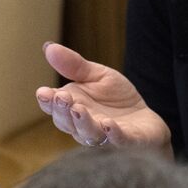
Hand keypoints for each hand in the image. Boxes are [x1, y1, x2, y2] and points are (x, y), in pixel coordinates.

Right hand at [36, 43, 170, 151]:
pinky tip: (108, 125)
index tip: (43, 92)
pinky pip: (118, 140)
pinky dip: (112, 134)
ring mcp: (104, 135)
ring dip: (83, 122)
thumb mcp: (97, 76)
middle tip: (61, 97)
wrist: (145, 117)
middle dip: (62, 111)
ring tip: (79, 109)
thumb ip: (74, 65)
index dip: (47, 102)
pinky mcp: (127, 140)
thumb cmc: (116, 98)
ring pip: (88, 133)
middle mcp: (83, 125)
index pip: (54, 107)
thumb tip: (49, 47)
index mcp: (72, 107)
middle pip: (67, 122)